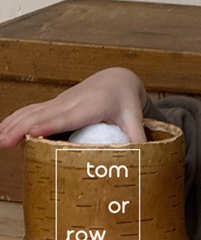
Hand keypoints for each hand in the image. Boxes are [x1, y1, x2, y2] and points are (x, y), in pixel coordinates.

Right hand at [0, 67, 147, 147]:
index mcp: (90, 106)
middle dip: (21, 127)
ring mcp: (60, 102)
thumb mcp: (136, 119)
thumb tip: (146, 160)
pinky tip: (3, 131)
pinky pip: (32, 111)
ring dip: (13, 124)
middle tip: (3, 142)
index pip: (66, 117)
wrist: (117, 79)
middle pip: (42, 114)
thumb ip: (139, 138)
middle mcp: (71, 102)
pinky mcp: (55, 105)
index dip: (48, 124)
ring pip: (32, 111)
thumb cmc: (126, 102)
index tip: (32, 133)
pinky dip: (16, 119)